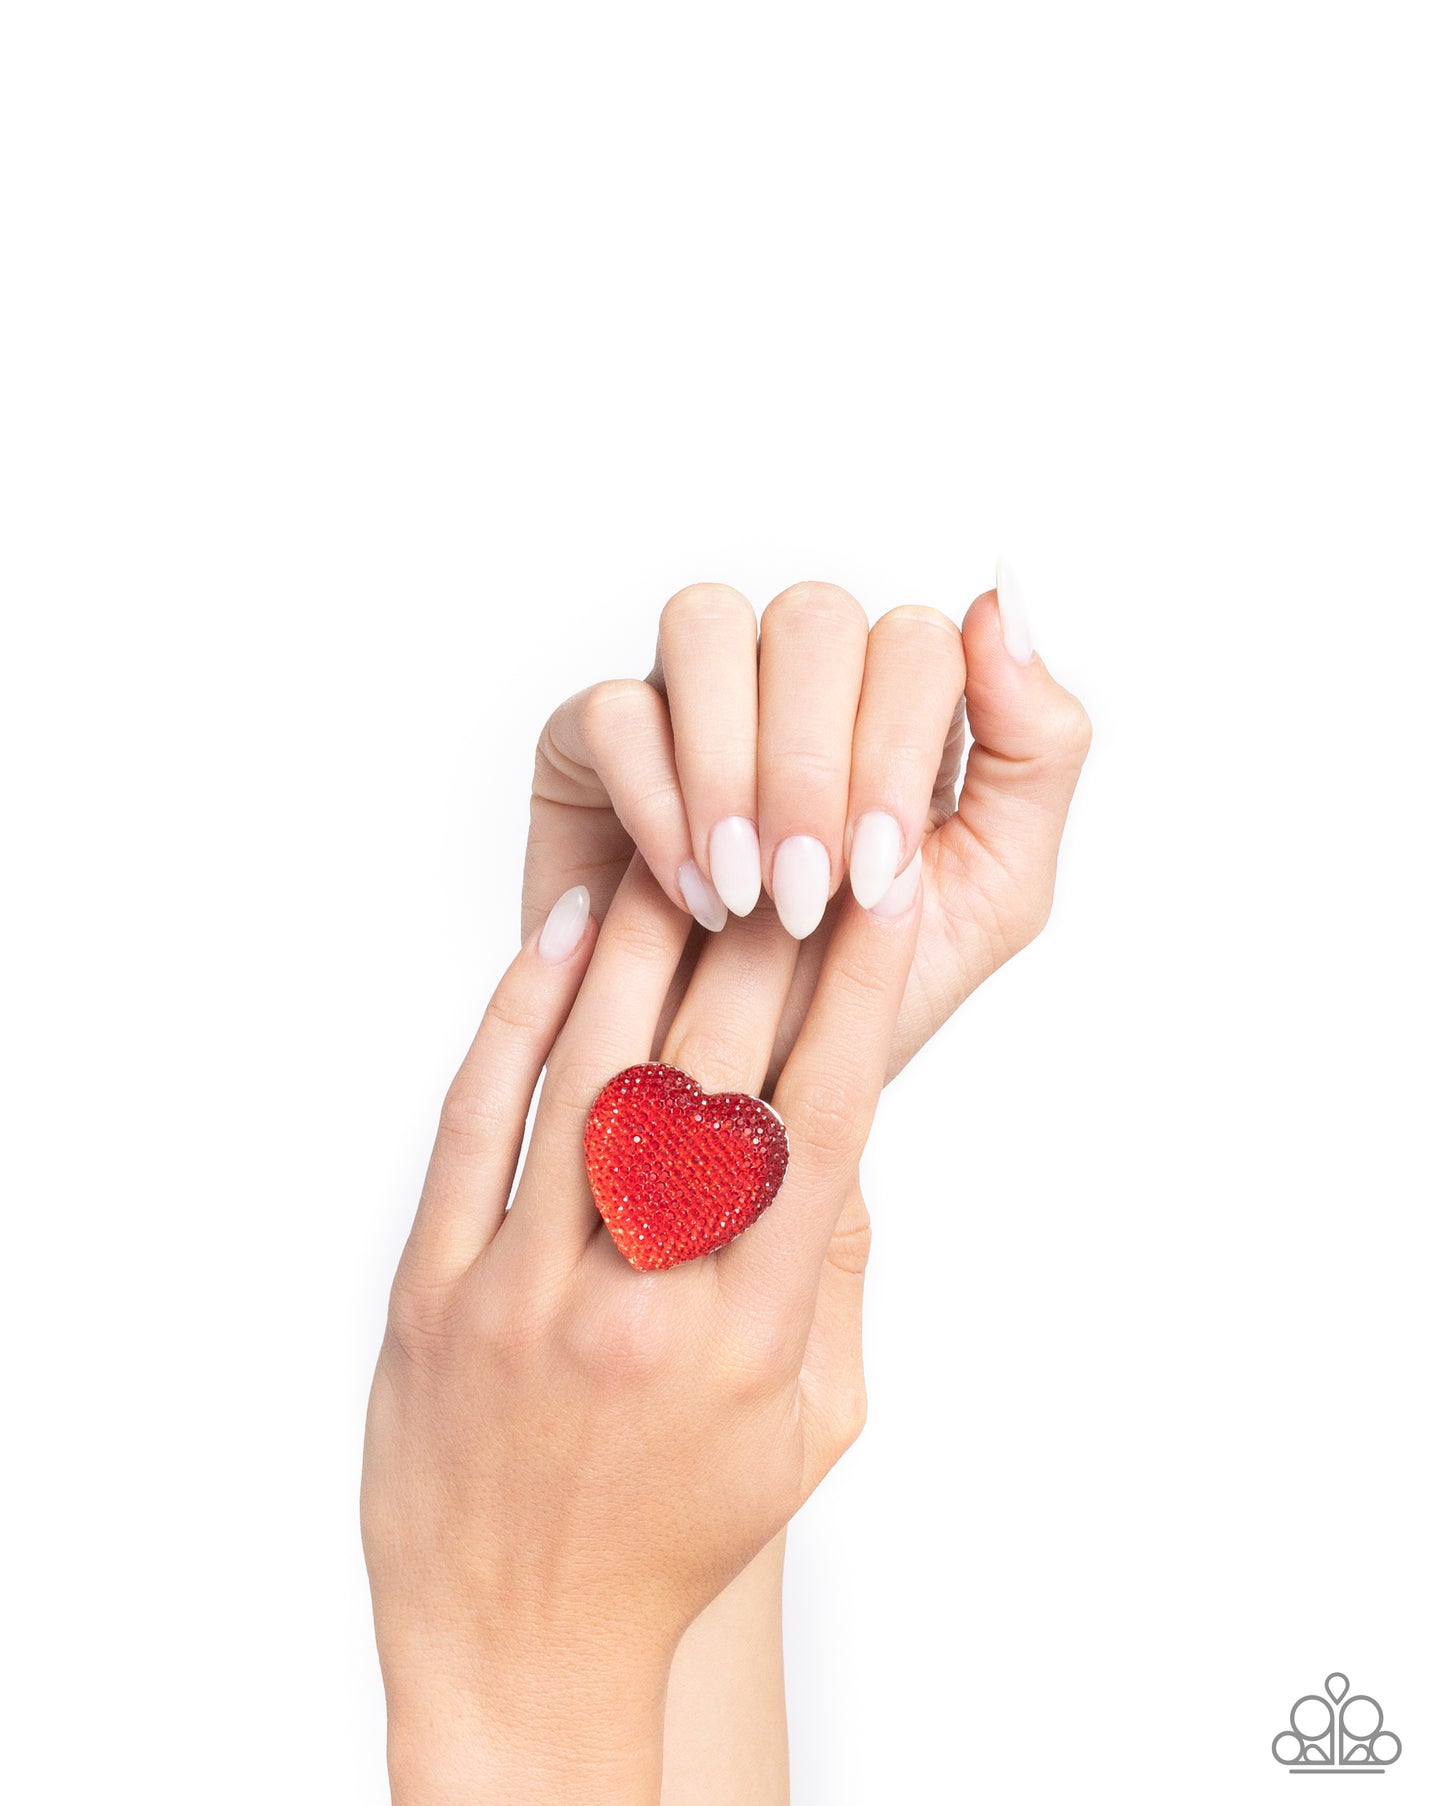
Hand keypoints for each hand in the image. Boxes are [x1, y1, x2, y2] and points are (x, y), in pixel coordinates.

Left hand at [362, 850, 919, 1802]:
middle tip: (786, 822)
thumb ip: (835, 1281)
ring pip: (588, 1078)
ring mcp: (524, 1293)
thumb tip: (846, 1136)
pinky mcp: (432, 1292)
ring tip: (677, 847)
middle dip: (762, 935)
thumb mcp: (812, 1428)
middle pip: (712, 1076)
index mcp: (750, 1336)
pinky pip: (474, 1129)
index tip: (886, 887)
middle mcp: (642, 1302)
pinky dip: (514, 1022)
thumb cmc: (681, 1531)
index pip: (823, 1122)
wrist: (521, 1642)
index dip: (864, 989)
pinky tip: (558, 939)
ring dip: (640, 947)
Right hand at [525, 574, 1089, 1088]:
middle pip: (813, 619)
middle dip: (812, 765)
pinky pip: (614, 709)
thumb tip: (999, 599)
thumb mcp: (997, 888)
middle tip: (806, 894)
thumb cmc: (875, 988)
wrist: (757, 1094)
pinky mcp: (593, 741)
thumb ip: (1036, 746)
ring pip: (707, 623)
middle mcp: (795, 679)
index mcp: (897, 701)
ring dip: (732, 763)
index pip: (913, 640)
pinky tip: (692, 894)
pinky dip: (658, 803)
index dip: (894, 747)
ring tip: (745, 887)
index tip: (877, 875)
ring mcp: (692, 696)